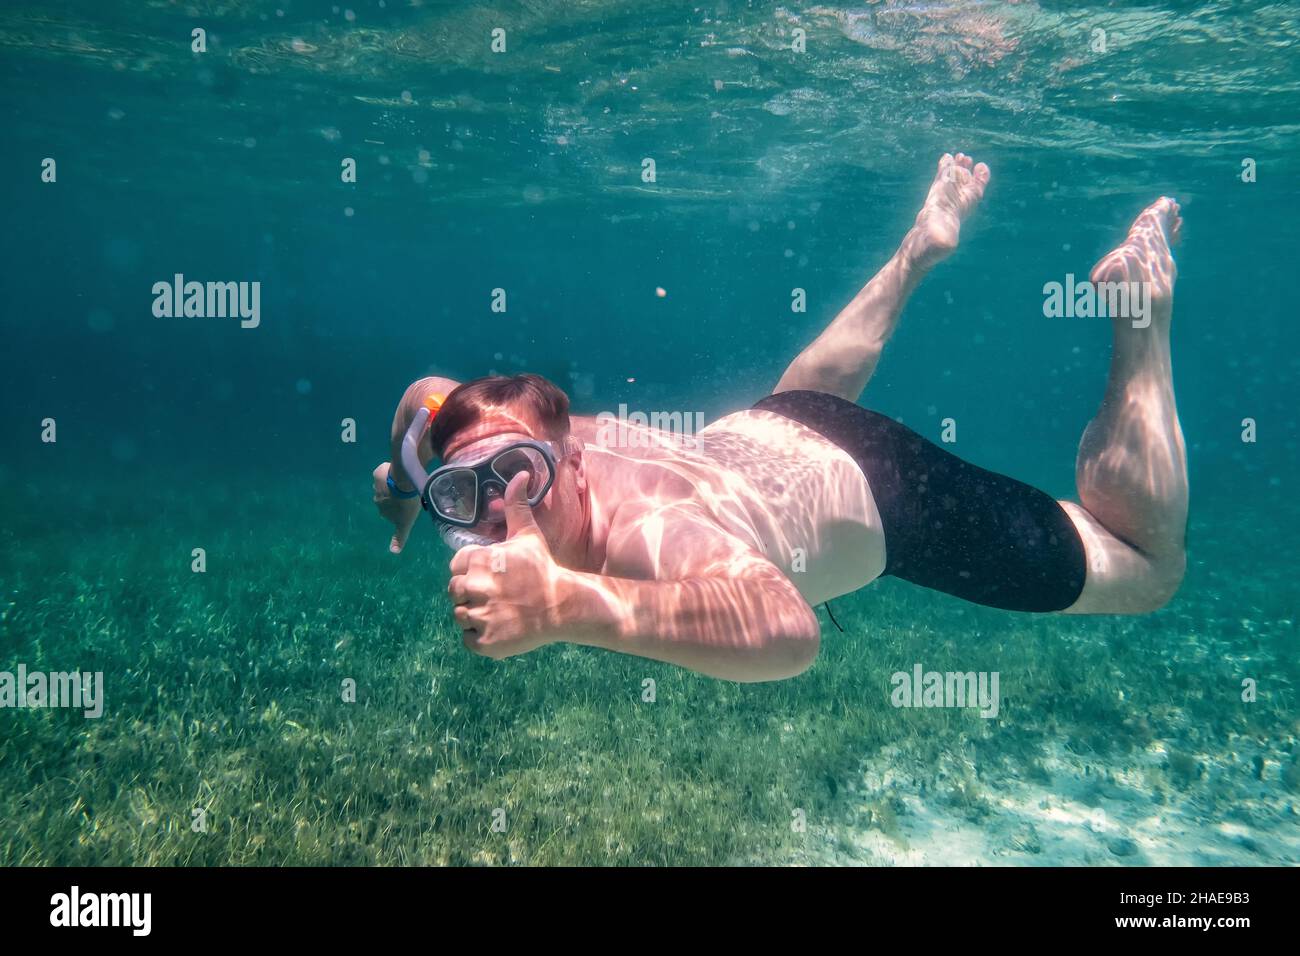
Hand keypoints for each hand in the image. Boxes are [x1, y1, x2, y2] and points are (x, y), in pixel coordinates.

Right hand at [372, 461, 421, 553]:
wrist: (402, 483)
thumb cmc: (407, 504)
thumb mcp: (405, 524)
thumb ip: (399, 538)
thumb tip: (394, 552)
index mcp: (383, 511)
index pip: (389, 512)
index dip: (397, 508)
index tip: (404, 504)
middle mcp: (376, 500)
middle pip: (386, 498)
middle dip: (394, 496)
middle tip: (407, 492)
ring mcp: (376, 486)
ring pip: (385, 485)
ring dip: (392, 484)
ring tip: (405, 481)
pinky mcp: (377, 473)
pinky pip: (383, 473)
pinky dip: (389, 473)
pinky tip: (399, 472)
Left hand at [447, 473, 565, 659]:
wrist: (562, 606)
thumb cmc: (542, 569)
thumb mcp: (528, 535)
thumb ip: (516, 505)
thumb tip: (521, 473)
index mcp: (478, 561)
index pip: (455, 567)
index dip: (473, 572)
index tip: (493, 576)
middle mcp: (475, 587)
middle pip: (454, 592)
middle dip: (472, 594)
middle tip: (499, 595)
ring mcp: (480, 616)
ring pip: (460, 616)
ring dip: (476, 616)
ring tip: (501, 611)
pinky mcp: (485, 641)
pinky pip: (468, 639)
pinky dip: (481, 637)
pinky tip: (501, 627)